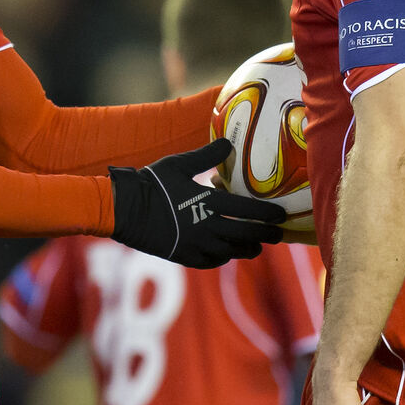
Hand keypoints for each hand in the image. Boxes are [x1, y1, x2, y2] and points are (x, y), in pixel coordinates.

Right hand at [109, 138, 284, 268]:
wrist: (124, 209)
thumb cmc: (151, 183)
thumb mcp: (179, 164)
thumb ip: (206, 155)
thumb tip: (229, 142)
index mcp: (208, 202)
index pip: (247, 210)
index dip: (267, 214)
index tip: (280, 215)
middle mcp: (207, 227)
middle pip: (246, 235)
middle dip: (265, 235)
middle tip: (278, 234)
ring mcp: (196, 245)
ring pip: (232, 252)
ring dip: (248, 249)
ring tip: (257, 246)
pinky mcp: (184, 256)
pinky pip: (212, 261)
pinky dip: (223, 257)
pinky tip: (227, 253)